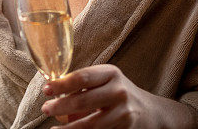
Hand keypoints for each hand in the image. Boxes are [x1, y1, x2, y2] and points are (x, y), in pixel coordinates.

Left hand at [41, 65, 197, 128]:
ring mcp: (124, 112)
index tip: (46, 89)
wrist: (152, 112)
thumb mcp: (106, 82)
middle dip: (60, 106)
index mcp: (110, 73)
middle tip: (46, 109)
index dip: (61, 84)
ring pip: (90, 123)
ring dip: (69, 128)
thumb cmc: (120, 93)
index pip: (82, 77)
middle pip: (83, 100)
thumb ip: (83, 85)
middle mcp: (119, 91)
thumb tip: (54, 94)